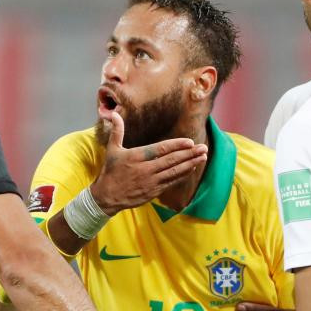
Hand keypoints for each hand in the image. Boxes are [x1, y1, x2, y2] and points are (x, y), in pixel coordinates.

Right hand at [89, 111, 207, 214]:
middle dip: (189, 153)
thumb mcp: (112, 150)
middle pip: (171, 160)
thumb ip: (117, 131)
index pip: (160, 149)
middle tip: (203, 147)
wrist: (107, 196)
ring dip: (190, 164)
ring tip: (202, 157)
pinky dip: (182, 175)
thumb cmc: (110, 171)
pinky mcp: (153, 192)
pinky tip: (192, 168)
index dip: (176, 145)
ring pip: (174, 171)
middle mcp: (145, 169)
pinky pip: (171, 182)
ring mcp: (151, 181)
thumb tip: (114, 114)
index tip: (190, 142)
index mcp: (137, 156)